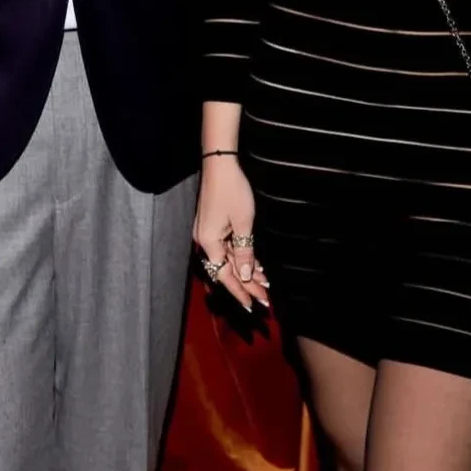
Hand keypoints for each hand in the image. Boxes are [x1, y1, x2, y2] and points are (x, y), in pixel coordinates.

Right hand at [192, 155, 268, 311]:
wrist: (220, 164)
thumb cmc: (232, 192)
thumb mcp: (243, 225)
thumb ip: (244, 253)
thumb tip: (244, 276)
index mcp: (209, 243)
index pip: (225, 275)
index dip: (240, 291)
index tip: (254, 306)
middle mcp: (205, 241)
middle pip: (226, 269)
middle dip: (246, 284)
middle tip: (265, 300)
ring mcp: (207, 233)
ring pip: (228, 259)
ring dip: (245, 271)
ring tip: (264, 284)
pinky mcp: (212, 225)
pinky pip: (227, 247)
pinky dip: (240, 257)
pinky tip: (255, 264)